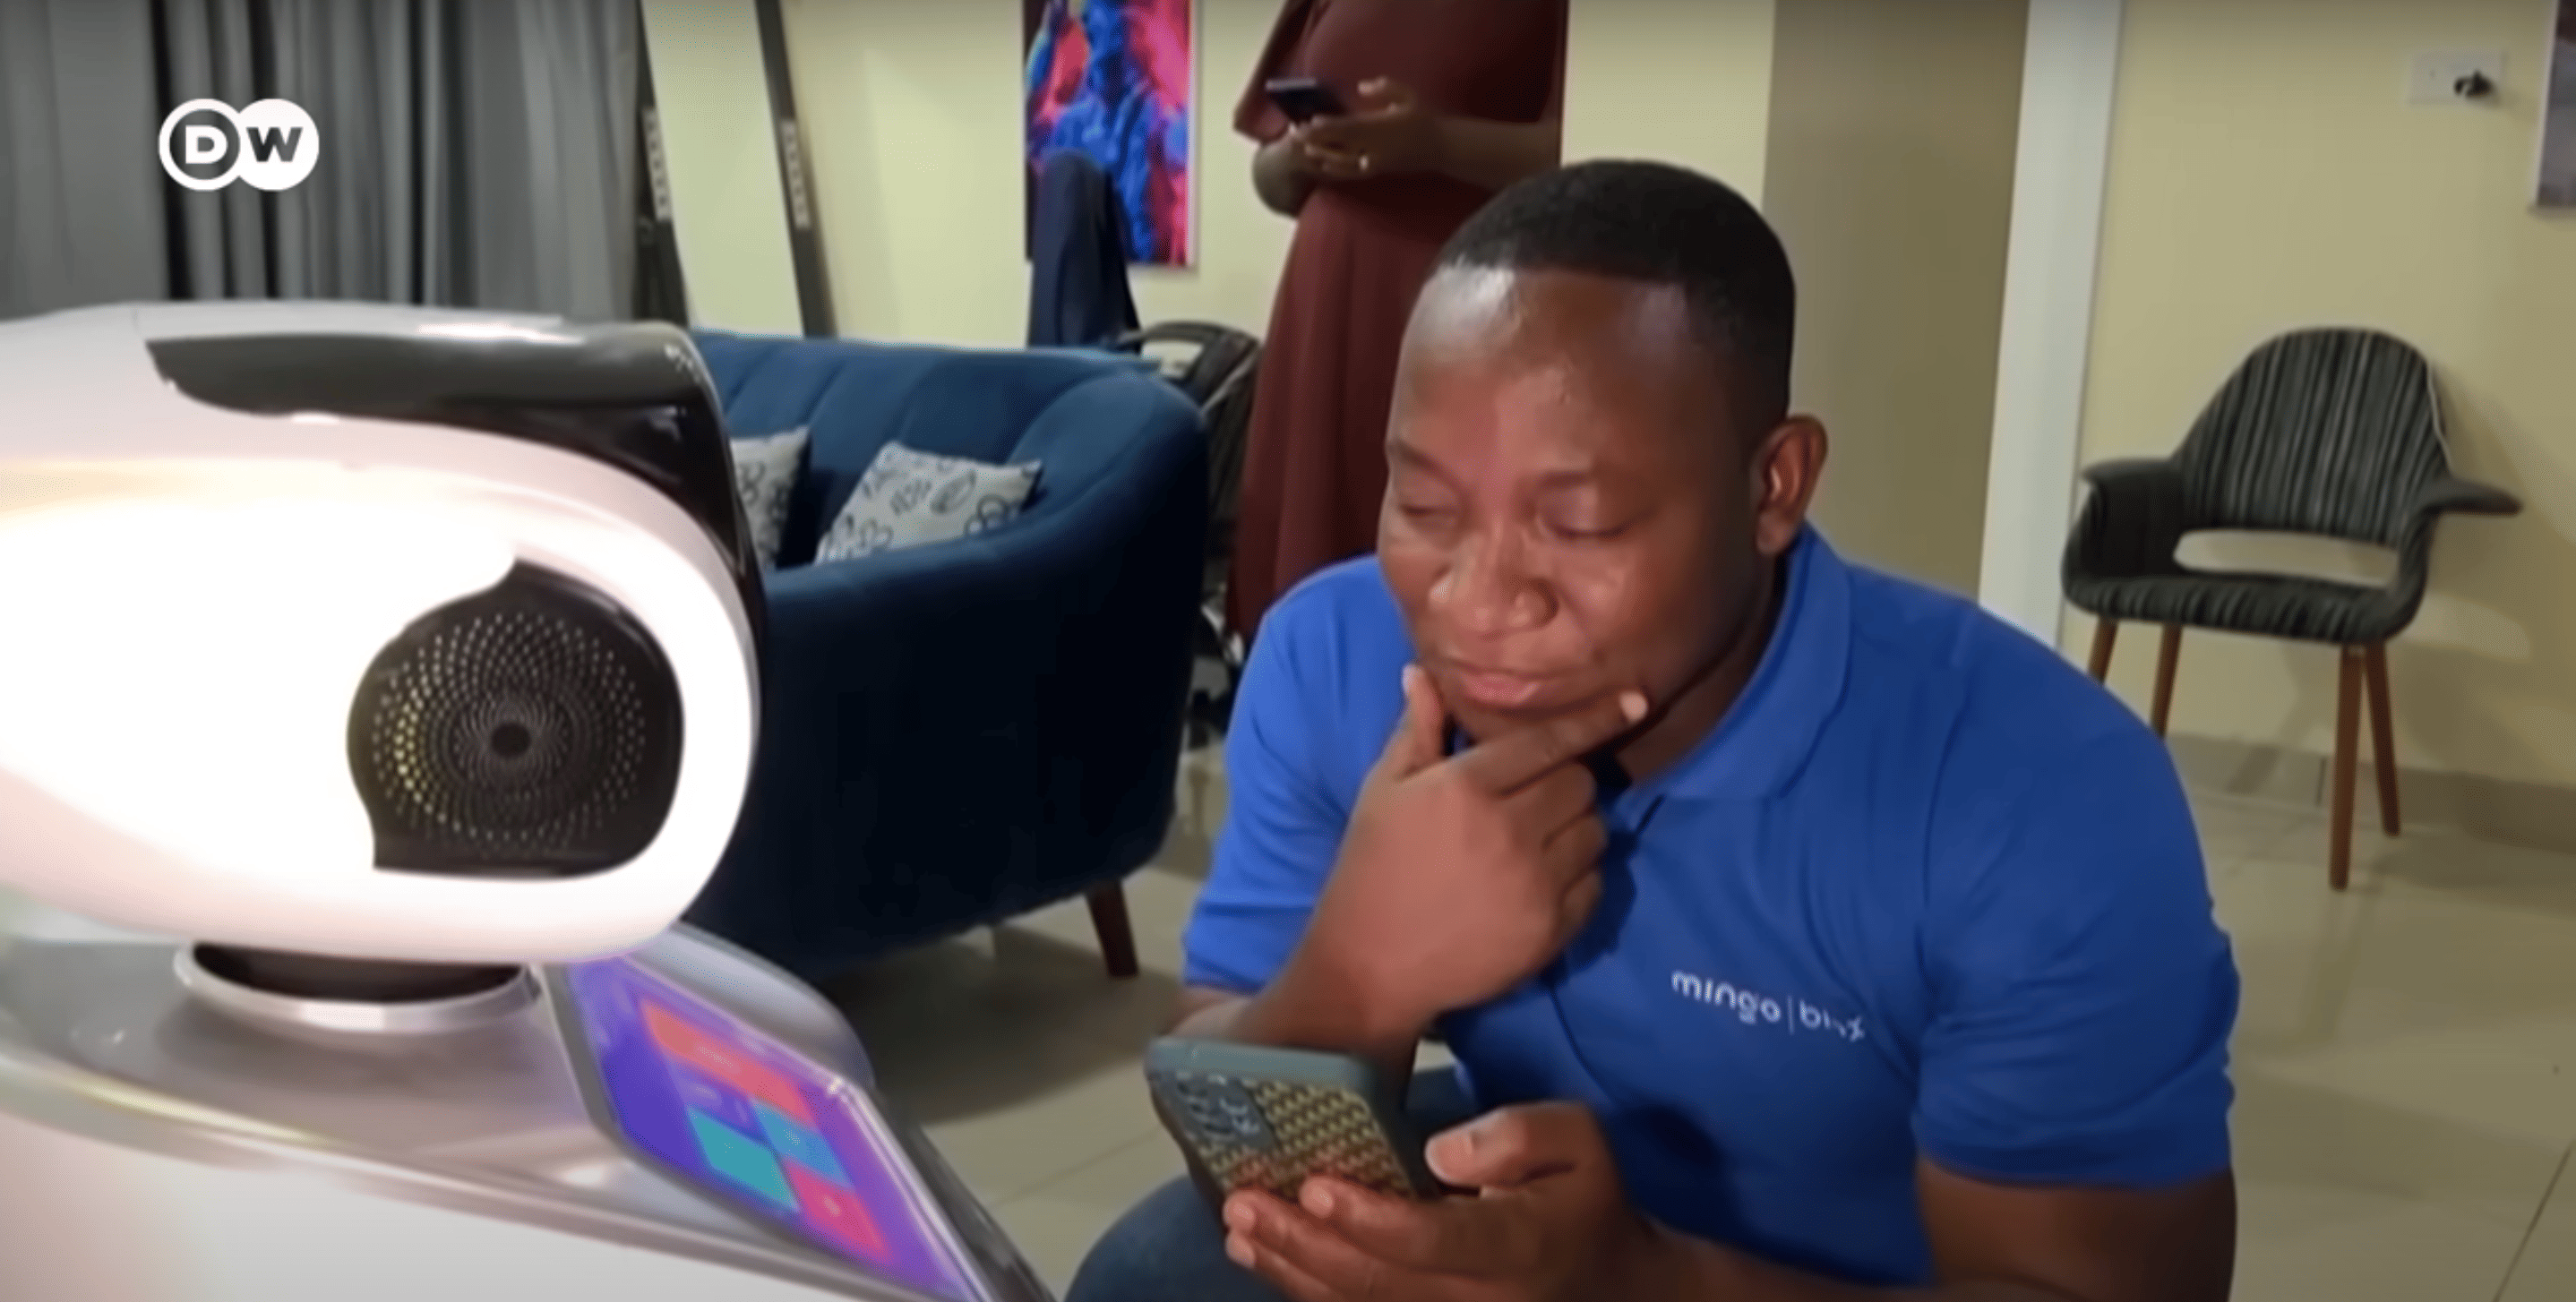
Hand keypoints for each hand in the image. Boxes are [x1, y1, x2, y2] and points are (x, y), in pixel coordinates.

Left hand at [1223, 1103, 1671, 1301]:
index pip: (1434, 1241)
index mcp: (1518, 1247)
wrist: (1610, 1288)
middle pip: (1378, 1281)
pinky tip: (1264, 1258)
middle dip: (1303, 1244)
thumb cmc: (1585, 1200)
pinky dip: (1306, 1290)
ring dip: (1291, 1270)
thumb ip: (1519, 1137)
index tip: (1316, 1187)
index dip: (1371, 1220)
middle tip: (1244, 1204)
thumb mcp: (1580, 1143)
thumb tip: (1440, 1153)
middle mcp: (1479, 1300)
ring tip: (1239, 1229)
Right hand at [1293, 665, 1644, 1039]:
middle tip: (1533, 799)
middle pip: (1581, 783)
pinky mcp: (1553, 929)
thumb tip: (1424, 673)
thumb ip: (1418, 731)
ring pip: (1596, 830)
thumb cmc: (1373, 867)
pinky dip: (1580, 875)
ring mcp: (1537, 882)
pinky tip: (1541, 881)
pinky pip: (1596, 883)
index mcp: (1468, 786)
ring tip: (1537, 841)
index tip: (1634, 701)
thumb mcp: (1384, 790)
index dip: (1596, 719)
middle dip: (1565, 782)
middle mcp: (1511, 829)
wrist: (1371, 966)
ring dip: (1576, 827)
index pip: (1549, 742)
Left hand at [1302, 79, 1443, 180]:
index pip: (1348, 127)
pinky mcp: (1378, 170)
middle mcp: (1375, 147)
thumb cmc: (1424, 118)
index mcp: (1381, 127)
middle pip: (1340, 145)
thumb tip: (1362, 87)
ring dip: (1322, 155)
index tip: (1309, 123)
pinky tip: (1324, 166)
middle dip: (1316, 141)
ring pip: (1343, 161)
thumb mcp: (1408, 95)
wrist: (1441, 147)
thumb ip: (1385, 88)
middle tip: (1295, 136)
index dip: (1326, 127)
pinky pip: (1354, 172)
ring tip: (1304, 149)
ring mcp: (1376, 161)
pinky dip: (1337, 170)